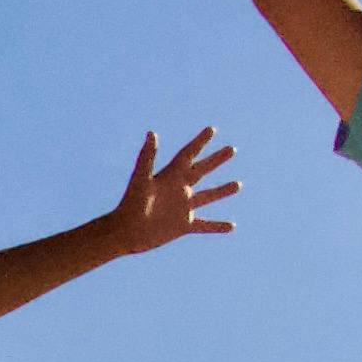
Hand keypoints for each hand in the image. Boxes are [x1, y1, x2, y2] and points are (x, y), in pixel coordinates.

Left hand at [97, 127, 241, 255]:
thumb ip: (147, 156)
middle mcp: (178, 190)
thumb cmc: (130, 204)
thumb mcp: (141, 178)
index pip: (188, 154)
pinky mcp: (183, 226)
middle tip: (231, 149)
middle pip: (201, 171)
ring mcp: (182, 208)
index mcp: (170, 176)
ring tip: (238, 185)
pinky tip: (231, 227)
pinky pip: (205, 225)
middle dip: (216, 160)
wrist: (124, 232)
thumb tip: (152, 132)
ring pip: (207, 197)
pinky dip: (217, 226)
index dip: (199, 142)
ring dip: (222, 190)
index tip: (211, 129)